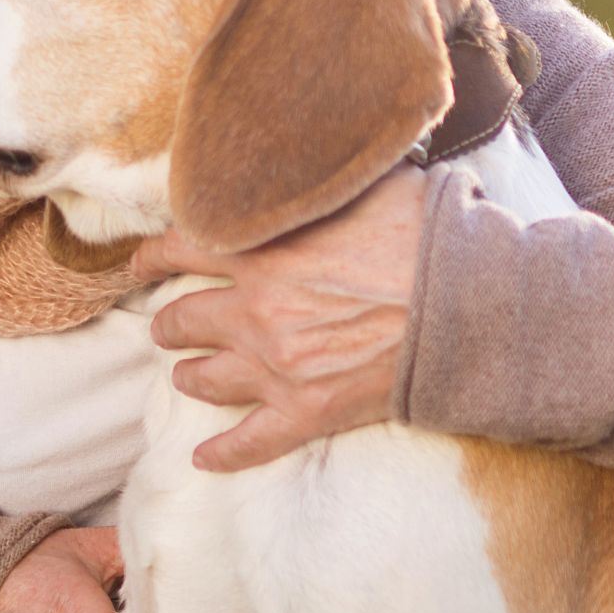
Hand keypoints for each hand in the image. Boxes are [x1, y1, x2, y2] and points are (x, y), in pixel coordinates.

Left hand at [131, 165, 425, 471]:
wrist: (472, 305)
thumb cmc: (427, 235)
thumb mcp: (364, 183)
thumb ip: (318, 180)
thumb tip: (307, 154)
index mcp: (263, 251)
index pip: (179, 249)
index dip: (152, 258)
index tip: (141, 263)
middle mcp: (257, 310)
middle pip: (180, 320)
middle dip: (169, 322)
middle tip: (169, 324)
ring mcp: (278, 367)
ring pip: (201, 379)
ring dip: (188, 375)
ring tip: (186, 373)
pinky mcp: (309, 410)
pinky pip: (249, 442)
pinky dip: (221, 453)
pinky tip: (202, 457)